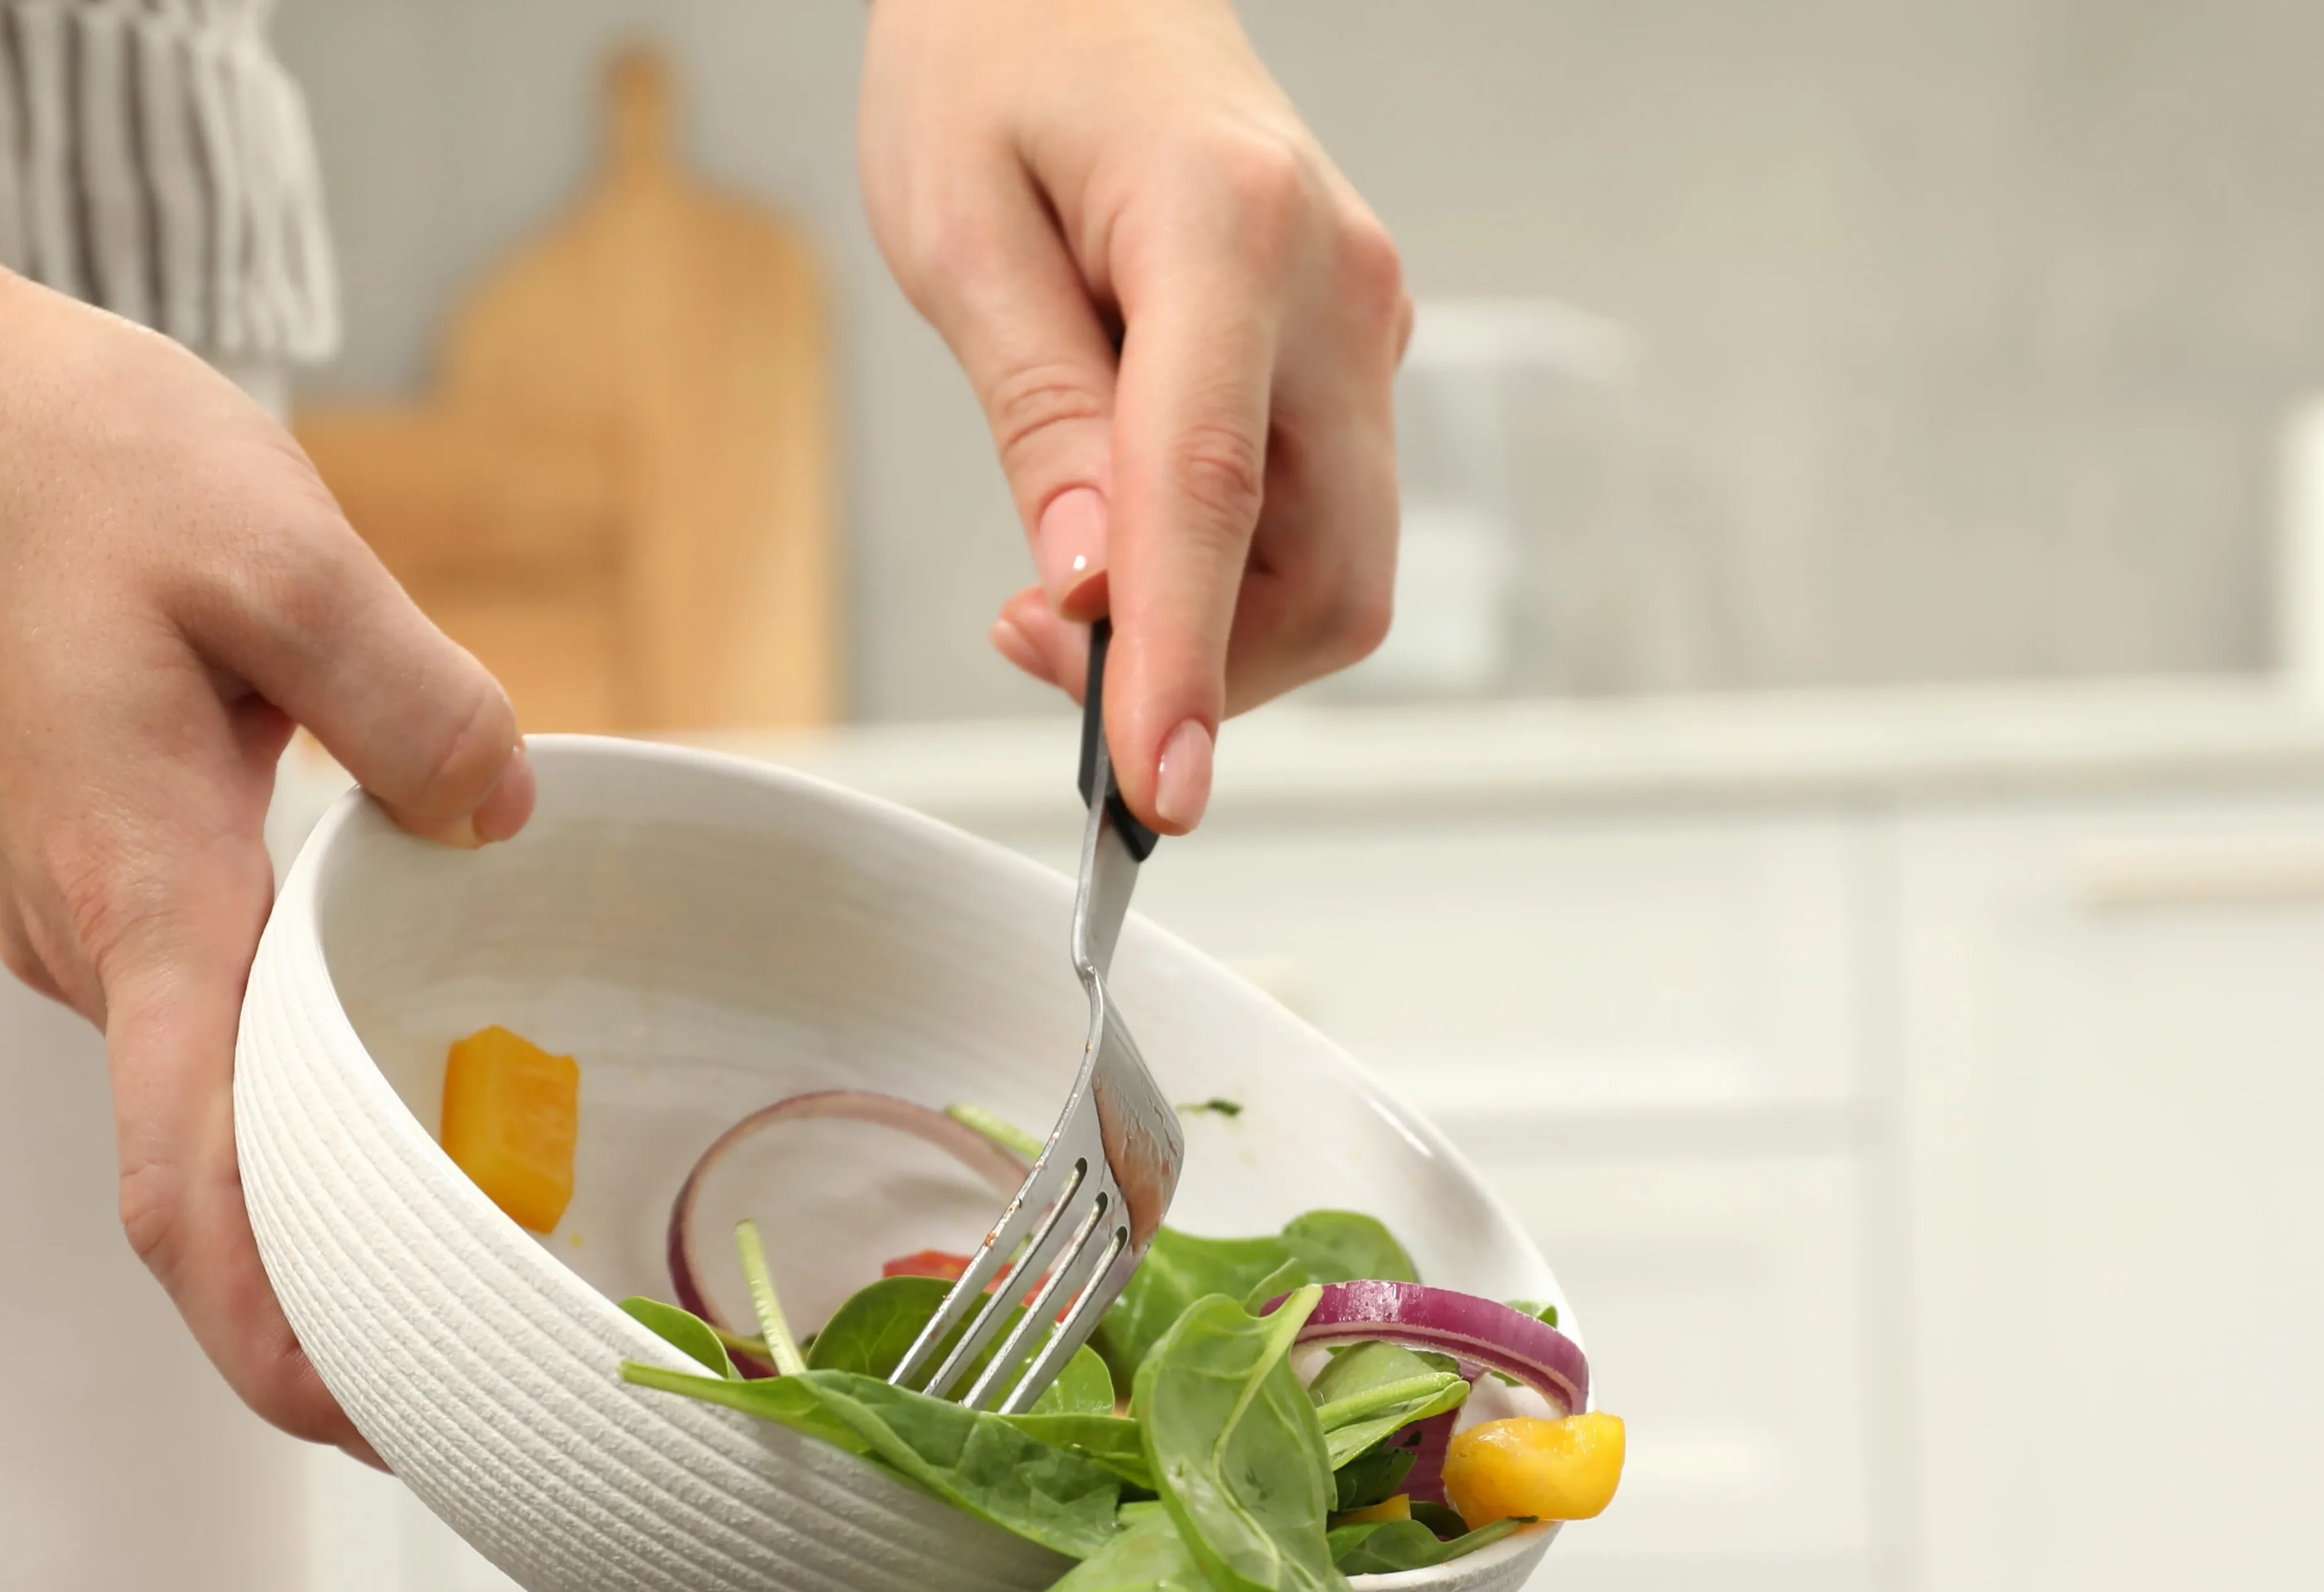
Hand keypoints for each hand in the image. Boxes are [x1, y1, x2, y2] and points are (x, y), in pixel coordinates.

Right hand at [0, 0, 530, 1454]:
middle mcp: (90, 940)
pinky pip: (191, 1014)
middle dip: (327, 1288)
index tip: (359, 1422)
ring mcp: (70, 917)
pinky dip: (281, 1076)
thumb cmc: (65, 463)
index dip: (269, 1323)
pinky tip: (389, 1064)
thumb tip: (501, 813)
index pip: (192, 1175)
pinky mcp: (81, 874)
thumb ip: (414, 703)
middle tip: (484, 1359)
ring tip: (469, 1231)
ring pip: (206, 1092)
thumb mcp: (284, 552)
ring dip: (314, 1175)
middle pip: (210, 1172)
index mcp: (144, 892)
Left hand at [860, 0, 1409, 831]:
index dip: (1189, 665)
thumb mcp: (958, 225)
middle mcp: (1335, 290)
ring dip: (1212, 629)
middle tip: (1036, 644)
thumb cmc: (999, 57)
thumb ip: (1036, 409)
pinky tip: (1120, 528)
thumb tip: (1085, 583)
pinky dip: (1226, 570)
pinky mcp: (1353, 356)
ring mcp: (1365, 326)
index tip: (1153, 787)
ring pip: (1333, 567)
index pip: (1217, 499)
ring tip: (1062, 589)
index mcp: (1230, 232)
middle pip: (1327, 574)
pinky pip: (1314, 513)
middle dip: (1203, 669)